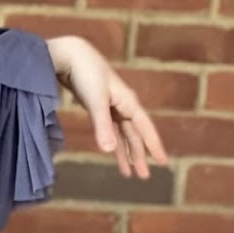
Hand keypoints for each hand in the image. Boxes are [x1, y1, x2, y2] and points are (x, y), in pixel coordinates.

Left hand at [45, 35, 168, 179]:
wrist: (70, 56)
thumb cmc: (85, 74)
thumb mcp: (94, 101)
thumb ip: (101, 126)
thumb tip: (109, 150)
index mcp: (128, 102)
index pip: (145, 128)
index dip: (154, 146)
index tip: (163, 163)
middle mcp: (123, 105)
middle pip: (135, 135)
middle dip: (140, 156)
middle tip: (144, 177)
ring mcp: (111, 106)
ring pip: (123, 134)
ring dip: (126, 152)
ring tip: (128, 173)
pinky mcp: (98, 106)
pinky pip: (110, 129)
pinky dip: (112, 142)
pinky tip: (112, 152)